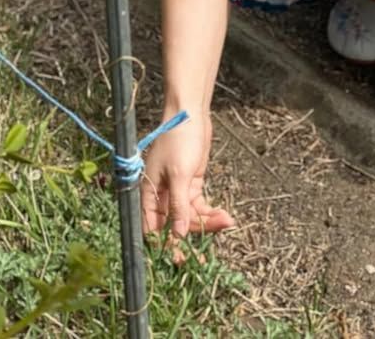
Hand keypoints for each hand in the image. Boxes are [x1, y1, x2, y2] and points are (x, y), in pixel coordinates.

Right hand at [140, 108, 234, 259]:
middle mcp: (161, 197)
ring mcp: (177, 191)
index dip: (163, 246)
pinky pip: (199, 206)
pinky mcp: (191, 185)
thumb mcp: (179, 173)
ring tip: (226, 221)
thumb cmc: (178, 140)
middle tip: (205, 256)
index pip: (152, 229)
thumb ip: (179, 205)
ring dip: (207, 223)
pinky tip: (224, 215)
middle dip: (191, 237)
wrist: (191, 115)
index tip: (178, 260)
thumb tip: (178, 234)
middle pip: (174, 226)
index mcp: (148, 195)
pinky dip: (210, 212)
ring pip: (189, 217)